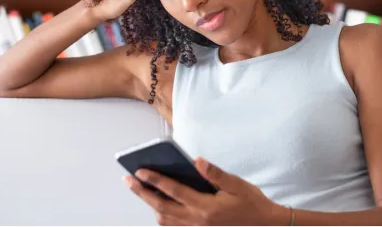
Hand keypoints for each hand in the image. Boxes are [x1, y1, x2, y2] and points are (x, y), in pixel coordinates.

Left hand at [123, 158, 288, 226]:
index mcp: (206, 207)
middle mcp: (197, 221)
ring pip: (165, 220)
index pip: (173, 191)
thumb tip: (196, 161)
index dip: (154, 180)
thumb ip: (214, 174)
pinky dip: (163, 217)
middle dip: (142, 193)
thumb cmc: (252, 205)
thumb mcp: (237, 185)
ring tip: (141, 191)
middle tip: (128, 181)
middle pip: (161, 207)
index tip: (139, 171)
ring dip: (150, 206)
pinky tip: (160, 206)